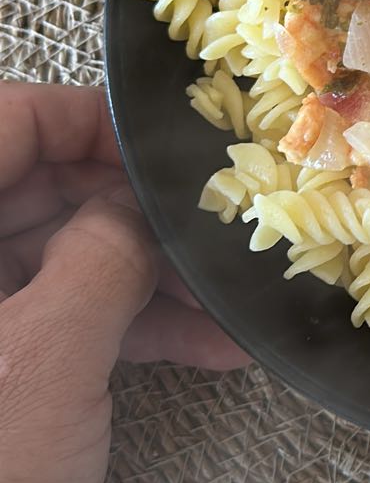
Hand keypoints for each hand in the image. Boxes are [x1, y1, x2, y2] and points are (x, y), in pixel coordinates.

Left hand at [0, 82, 248, 482]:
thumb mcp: (50, 362)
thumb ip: (99, 257)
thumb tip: (135, 205)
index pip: (0, 122)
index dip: (85, 121)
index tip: (168, 144)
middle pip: (24, 189)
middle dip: (129, 208)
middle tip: (218, 226)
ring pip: (41, 260)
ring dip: (138, 275)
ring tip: (233, 301)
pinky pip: (43, 325)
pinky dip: (115, 331)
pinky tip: (206, 351)